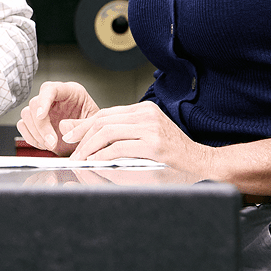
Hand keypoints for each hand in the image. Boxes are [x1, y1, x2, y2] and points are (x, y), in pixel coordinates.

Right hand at [16, 81, 100, 155]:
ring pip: (26, 115)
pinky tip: (44, 144)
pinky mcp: (36, 123)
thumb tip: (62, 127)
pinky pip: (23, 126)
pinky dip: (31, 137)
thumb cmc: (95, 128)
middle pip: (34, 104)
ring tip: (51, 144)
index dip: (43, 101)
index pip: (50, 89)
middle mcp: (54, 99)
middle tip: (52, 142)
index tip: (41, 115)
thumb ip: (80, 125)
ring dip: (36, 133)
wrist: (91, 141)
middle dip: (41, 125)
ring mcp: (44, 110)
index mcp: (70, 92)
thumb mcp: (94, 124)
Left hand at [60, 100, 215, 172]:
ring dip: (89, 146)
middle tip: (71, 150)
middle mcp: (146, 113)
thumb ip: (122, 133)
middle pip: (103, 120)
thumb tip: (92, 135)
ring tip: (81, 158)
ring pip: (107, 132)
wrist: (200, 161)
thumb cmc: (173, 152)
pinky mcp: (154, 144)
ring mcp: (150, 127)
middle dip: (82, 135)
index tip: (70, 135)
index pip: (106, 113)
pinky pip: (119, 148)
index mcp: (143, 109)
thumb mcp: (147, 135)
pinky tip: (95, 162)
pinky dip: (103, 155)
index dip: (84, 124)